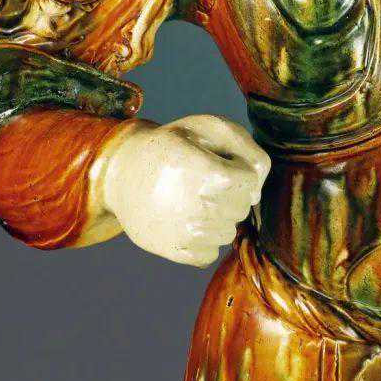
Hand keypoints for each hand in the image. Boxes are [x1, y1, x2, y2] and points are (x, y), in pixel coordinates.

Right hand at [98, 115, 269, 265]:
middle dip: (231, 194)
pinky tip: (187, 219)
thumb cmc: (174, 146)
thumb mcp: (208, 127)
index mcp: (202, 170)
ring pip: (229, 232)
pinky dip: (204, 239)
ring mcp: (182, 232)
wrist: (123, 172)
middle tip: (204, 180)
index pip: (249, 181)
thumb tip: (256, 190)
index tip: (222, 163)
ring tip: (193, 198)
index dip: (240, 170)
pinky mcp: (173, 251)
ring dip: (219, 216)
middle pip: (241, 208)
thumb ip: (246, 147)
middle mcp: (192, 205)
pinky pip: (210, 253)